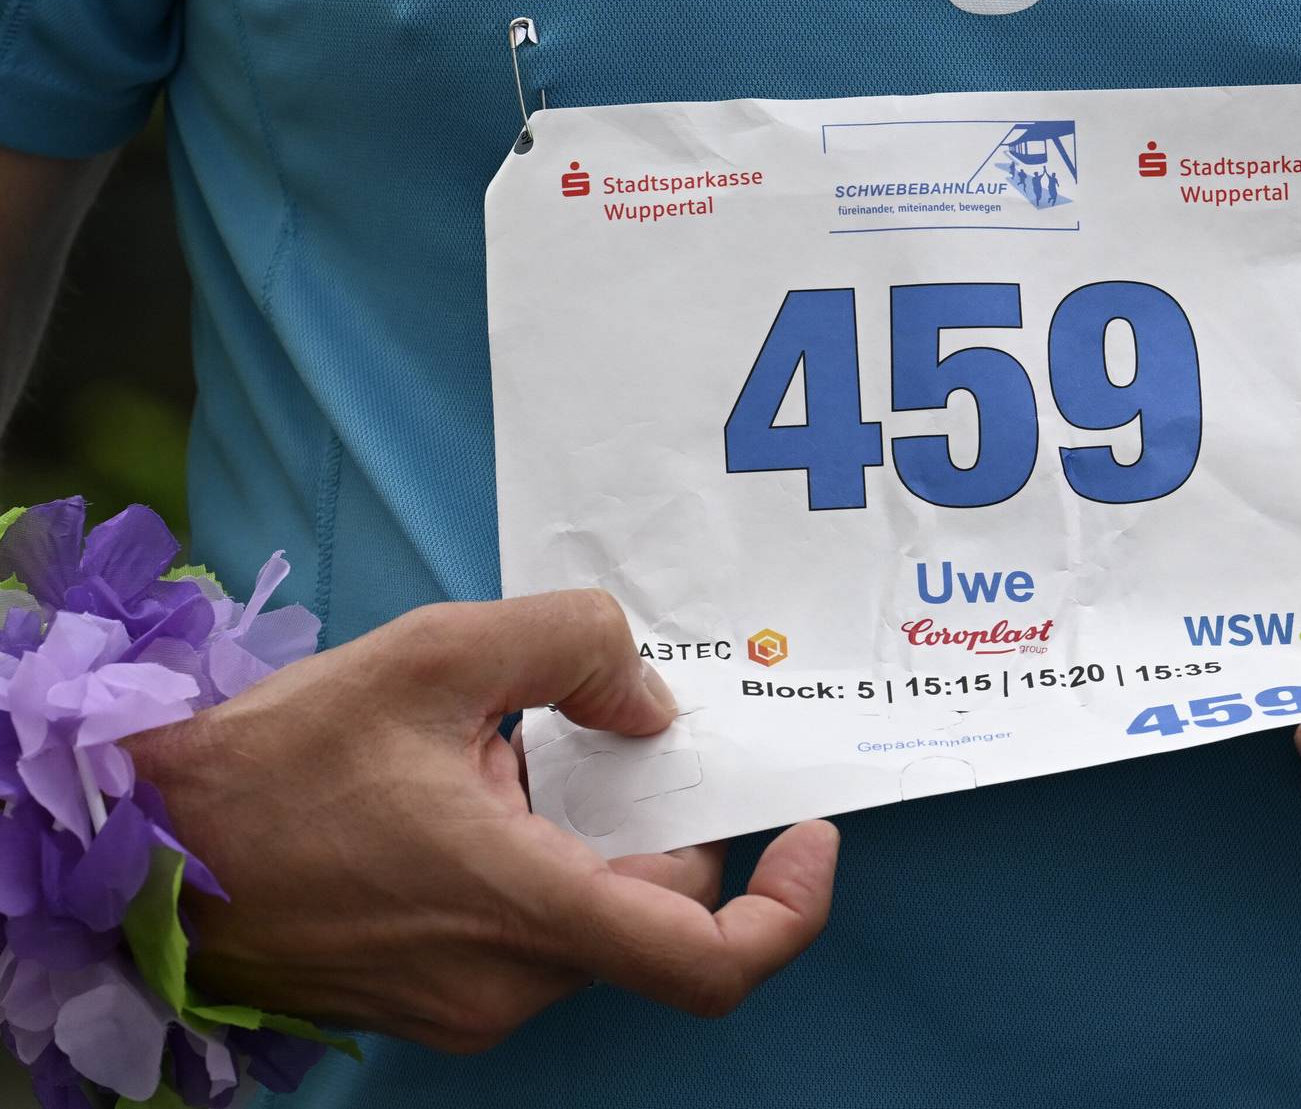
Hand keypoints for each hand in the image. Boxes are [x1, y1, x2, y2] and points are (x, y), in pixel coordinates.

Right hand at [127, 590, 838, 1051]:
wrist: (136, 855)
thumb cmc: (274, 763)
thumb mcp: (436, 655)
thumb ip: (574, 648)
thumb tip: (649, 707)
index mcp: (524, 909)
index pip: (708, 962)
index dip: (789, 909)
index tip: (812, 838)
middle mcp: (507, 981)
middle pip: (653, 910)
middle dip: (654, 819)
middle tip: (600, 733)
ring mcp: (466, 1004)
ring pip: (591, 918)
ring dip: (582, 835)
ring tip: (495, 759)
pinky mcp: (429, 1003)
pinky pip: (530, 935)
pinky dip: (535, 864)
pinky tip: (463, 796)